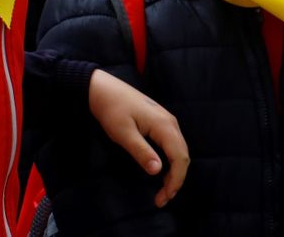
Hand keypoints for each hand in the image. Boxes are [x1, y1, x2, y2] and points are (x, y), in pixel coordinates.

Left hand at [89, 69, 188, 207]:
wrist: (100, 87)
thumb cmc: (110, 108)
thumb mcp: (122, 133)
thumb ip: (141, 151)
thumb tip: (158, 171)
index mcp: (164, 125)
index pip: (180, 159)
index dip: (176, 181)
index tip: (164, 197)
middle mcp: (170, 122)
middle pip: (183, 156)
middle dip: (176, 179)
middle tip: (162, 198)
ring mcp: (166, 120)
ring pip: (178, 150)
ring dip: (174, 171)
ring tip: (163, 188)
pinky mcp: (159, 120)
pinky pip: (171, 143)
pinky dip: (170, 159)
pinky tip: (161, 168)